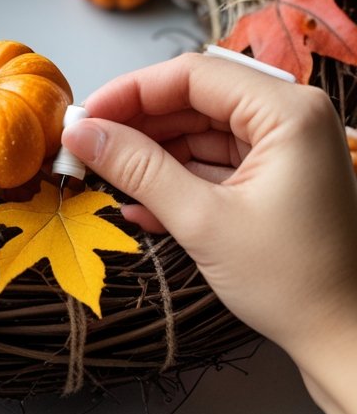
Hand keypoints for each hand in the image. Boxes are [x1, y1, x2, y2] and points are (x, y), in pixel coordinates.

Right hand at [62, 53, 356, 413]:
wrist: (342, 337)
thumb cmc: (290, 282)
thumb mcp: (202, 222)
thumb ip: (138, 169)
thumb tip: (82, 135)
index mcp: (289, 112)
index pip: (194, 75)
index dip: (131, 92)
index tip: (84, 117)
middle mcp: (293, 117)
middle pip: (197, 99)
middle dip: (139, 124)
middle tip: (87, 147)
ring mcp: (287, 148)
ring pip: (203, 131)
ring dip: (153, 154)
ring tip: (105, 176)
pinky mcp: (278, 177)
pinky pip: (218, 162)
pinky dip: (179, 178)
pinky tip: (139, 204)